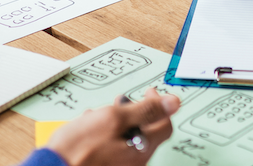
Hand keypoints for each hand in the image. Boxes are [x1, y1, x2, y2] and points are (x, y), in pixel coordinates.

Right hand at [47, 88, 180, 165]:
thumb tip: (173, 102)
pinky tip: (90, 128)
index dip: (159, 104)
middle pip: (146, 131)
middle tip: (119, 103)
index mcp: (142, 148)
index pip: (165, 124)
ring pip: (127, 138)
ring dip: (116, 122)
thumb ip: (146, 110)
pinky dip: (106, 134)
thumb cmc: (78, 148)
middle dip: (133, 112)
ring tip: (98, 116)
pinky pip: (114, 148)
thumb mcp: (113, 119)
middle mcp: (135, 161)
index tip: (148, 93)